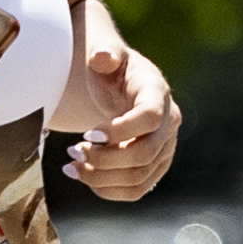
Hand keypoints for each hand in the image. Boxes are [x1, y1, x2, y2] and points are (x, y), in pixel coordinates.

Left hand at [57, 39, 178, 201]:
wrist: (122, 85)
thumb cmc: (111, 70)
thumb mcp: (105, 55)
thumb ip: (105, 53)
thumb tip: (102, 56)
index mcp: (158, 93)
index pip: (150, 118)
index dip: (119, 131)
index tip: (87, 133)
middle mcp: (170, 122)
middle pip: (144, 153)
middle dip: (103, 159)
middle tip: (73, 151)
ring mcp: (165, 147)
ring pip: (139, 177)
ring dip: (100, 177)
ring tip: (72, 166)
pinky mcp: (155, 165)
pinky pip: (137, 189)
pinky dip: (107, 190)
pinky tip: (84, 176)